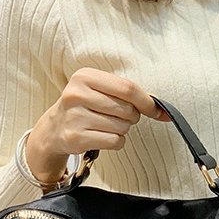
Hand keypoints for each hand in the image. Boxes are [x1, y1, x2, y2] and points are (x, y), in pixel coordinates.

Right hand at [26, 67, 170, 183]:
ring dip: (122, 130)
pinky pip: (114, 141)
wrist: (55, 129)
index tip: (154, 110)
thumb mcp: (99, 90)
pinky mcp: (77, 138)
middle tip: (118, 116)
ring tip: (105, 126)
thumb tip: (163, 111)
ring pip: (122, 127)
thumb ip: (129, 95)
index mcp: (84, 76)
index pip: (127, 88)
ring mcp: (75, 117)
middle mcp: (77, 94)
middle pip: (127, 109)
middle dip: (131, 116)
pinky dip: (116, 142)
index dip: (146, 101)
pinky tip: (102, 136)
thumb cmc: (84, 107)